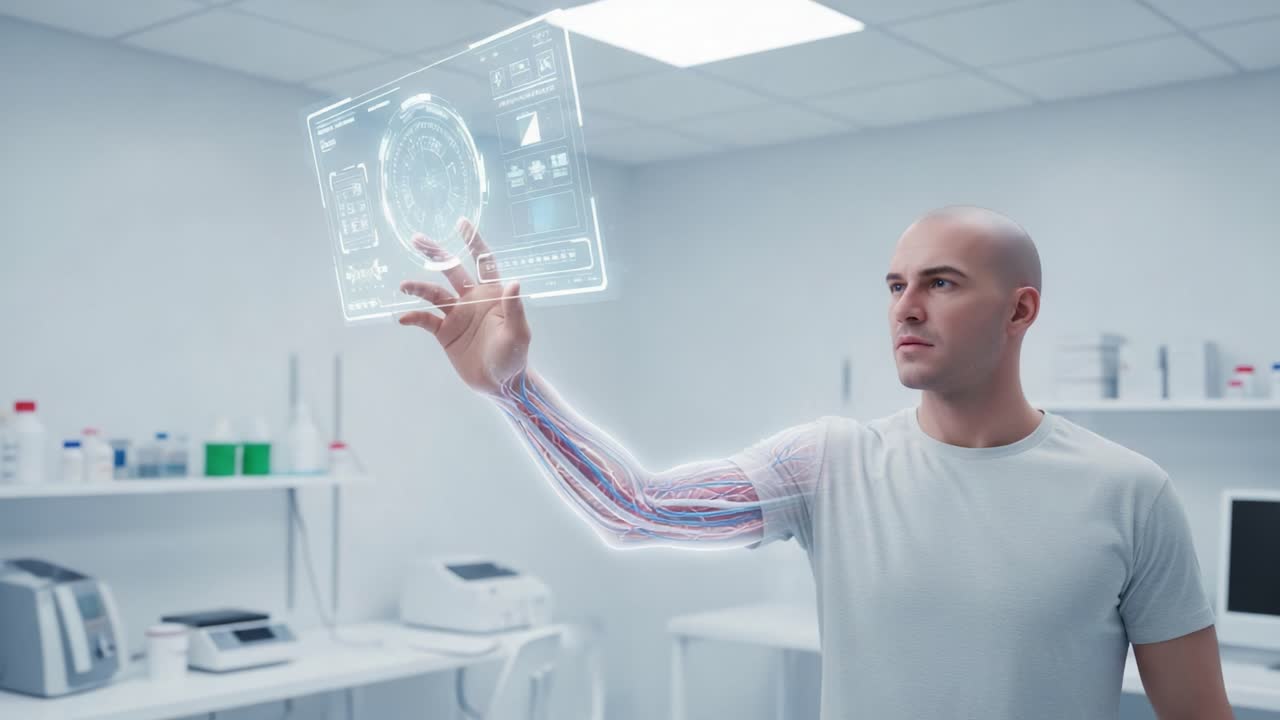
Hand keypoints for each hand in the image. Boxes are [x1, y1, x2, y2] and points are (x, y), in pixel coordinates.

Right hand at [397, 218, 529, 395]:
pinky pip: (426, 321)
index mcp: (492, 294)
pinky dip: (414, 317)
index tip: (461, 222)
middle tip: (417, 238)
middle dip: (436, 254)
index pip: (483, 262)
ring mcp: (457, 315)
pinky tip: (405, 318)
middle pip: (451, 270)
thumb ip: (514, 308)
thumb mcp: (518, 333)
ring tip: (404, 286)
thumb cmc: (514, 357)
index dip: (473, 242)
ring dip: (419, 287)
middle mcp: (472, 299)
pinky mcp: (445, 333)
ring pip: (434, 293)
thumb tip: (515, 282)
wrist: (500, 384)